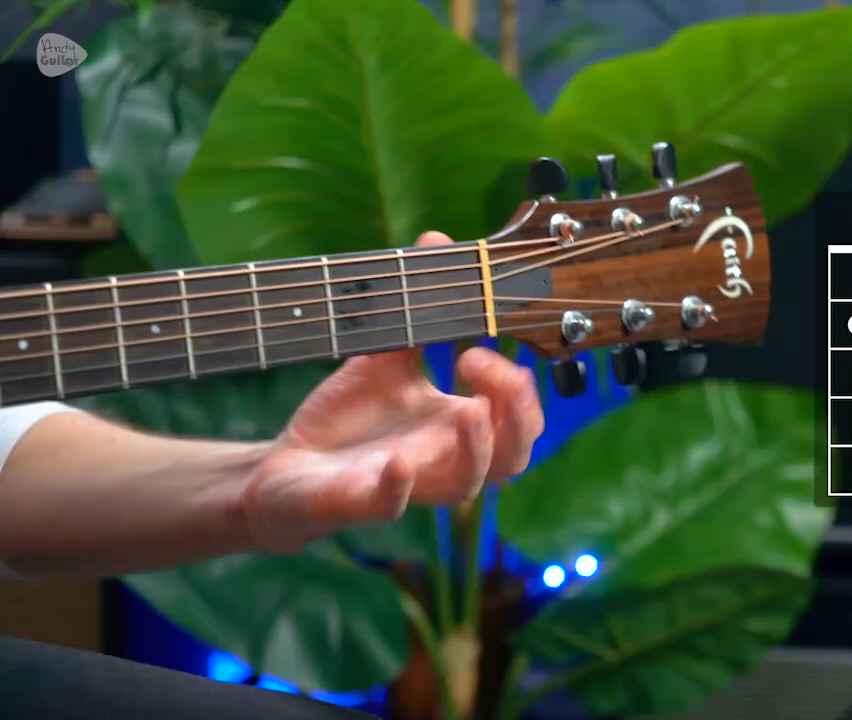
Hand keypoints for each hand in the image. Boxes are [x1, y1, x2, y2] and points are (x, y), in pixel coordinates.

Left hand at [240, 232, 544, 552]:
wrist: (288, 468)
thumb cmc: (348, 421)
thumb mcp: (386, 358)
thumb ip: (417, 311)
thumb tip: (437, 241)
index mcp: (457, 427)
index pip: (519, 421)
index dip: (517, 389)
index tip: (479, 345)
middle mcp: (443, 459)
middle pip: (513, 457)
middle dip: (517, 414)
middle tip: (482, 366)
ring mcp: (408, 484)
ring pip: (466, 485)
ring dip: (476, 450)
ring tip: (468, 412)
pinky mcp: (362, 501)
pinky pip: (392, 506)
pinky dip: (399, 486)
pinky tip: (398, 460)